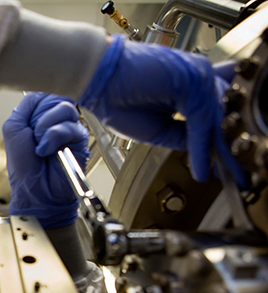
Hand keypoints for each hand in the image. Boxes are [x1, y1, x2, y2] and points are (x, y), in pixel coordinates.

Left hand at [3, 92, 88, 227]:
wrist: (34, 190)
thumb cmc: (23, 165)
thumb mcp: (13, 128)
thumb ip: (25, 107)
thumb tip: (38, 92)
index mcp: (40, 115)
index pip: (45, 93)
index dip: (36, 105)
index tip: (29, 124)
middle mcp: (56, 119)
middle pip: (57, 97)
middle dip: (40, 117)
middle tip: (33, 136)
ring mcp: (69, 128)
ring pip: (65, 109)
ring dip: (46, 127)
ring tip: (39, 145)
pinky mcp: (80, 140)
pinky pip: (71, 127)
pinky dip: (54, 138)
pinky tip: (46, 151)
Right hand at [78, 35, 247, 187]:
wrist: (98, 80)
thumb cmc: (117, 98)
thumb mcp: (157, 127)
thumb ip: (183, 134)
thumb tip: (205, 149)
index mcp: (187, 86)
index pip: (214, 113)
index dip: (218, 139)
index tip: (228, 162)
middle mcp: (195, 77)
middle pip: (222, 114)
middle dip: (229, 143)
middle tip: (240, 170)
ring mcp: (196, 76)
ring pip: (218, 116)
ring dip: (222, 146)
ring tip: (230, 171)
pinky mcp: (192, 79)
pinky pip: (203, 118)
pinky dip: (204, 143)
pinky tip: (204, 164)